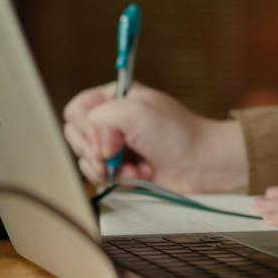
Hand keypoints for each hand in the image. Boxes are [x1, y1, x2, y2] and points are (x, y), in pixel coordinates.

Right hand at [61, 82, 245, 192]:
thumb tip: (92, 141)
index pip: (76, 109)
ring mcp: (116, 146)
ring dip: (108, 167)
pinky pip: (100, 177)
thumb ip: (100, 116)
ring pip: (86, 159)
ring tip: (132, 167)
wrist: (202, 163)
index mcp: (115, 97)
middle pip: (76, 136)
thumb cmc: (175, 133)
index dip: (86, 126)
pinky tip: (139, 175)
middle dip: (95, 150)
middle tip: (115, 153)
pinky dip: (117, 180)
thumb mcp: (135, 111)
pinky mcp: (121, 169)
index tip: (107, 136)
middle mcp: (113, 120)